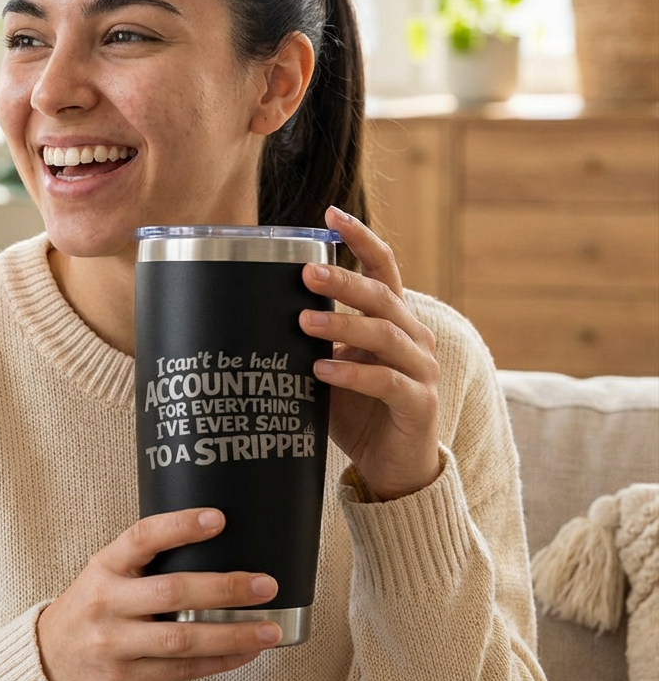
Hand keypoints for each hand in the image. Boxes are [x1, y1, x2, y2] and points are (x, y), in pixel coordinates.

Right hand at [36, 508, 281, 680]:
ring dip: (232, 634)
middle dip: (224, 588)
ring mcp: (114, 644)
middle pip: (172, 593)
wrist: (48, 664)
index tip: (218, 518)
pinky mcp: (126, 679)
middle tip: (266, 584)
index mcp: (104, 566)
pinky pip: (181, 671)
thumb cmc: (92, 609)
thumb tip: (216, 539)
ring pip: (182, 640)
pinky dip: (219, 662)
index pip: (141, 537)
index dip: (179, 526)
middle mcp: (107, 602)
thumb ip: (146, 561)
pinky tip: (247, 653)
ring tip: (269, 629)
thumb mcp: (106, 574)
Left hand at [298, 206, 440, 499]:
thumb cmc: (357, 411)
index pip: (384, 267)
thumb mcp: (330, 366)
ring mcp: (422, 370)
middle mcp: (414, 337)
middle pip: (382, 297)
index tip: (332, 213)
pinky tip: (322, 370)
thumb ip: (311, 340)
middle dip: (344, 281)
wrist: (392, 467)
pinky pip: (387, 382)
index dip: (362, 238)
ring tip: (303, 322)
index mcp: (393, 320)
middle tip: (305, 272)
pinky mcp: (419, 404)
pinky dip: (353, 374)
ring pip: (385, 335)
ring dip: (343, 325)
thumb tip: (257, 311)